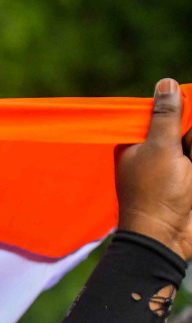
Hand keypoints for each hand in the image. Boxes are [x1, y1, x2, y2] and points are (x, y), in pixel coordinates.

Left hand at [116, 77, 191, 260]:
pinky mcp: (188, 179)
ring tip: (186, 170)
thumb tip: (165, 83)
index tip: (183, 133)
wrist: (165, 238)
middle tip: (183, 158)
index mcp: (136, 143)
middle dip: (189, 136)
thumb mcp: (161, 148)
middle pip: (183, 127)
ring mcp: (174, 166)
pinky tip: (190, 173)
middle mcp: (154, 152)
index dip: (181, 109)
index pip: (161, 112)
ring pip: (191, 143)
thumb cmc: (155, 194)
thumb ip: (166, 117)